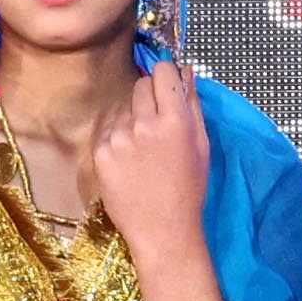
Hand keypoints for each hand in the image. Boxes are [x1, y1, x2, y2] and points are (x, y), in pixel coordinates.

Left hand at [83, 53, 213, 255]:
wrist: (163, 231)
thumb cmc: (188, 189)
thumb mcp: (201, 145)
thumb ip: (193, 103)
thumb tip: (186, 70)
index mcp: (175, 119)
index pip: (162, 70)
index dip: (165, 76)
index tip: (166, 87)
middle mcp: (144, 123)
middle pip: (141, 85)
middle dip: (149, 99)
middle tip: (156, 127)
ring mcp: (119, 137)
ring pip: (123, 110)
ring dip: (132, 123)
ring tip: (143, 155)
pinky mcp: (100, 152)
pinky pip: (109, 132)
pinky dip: (117, 143)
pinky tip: (129, 166)